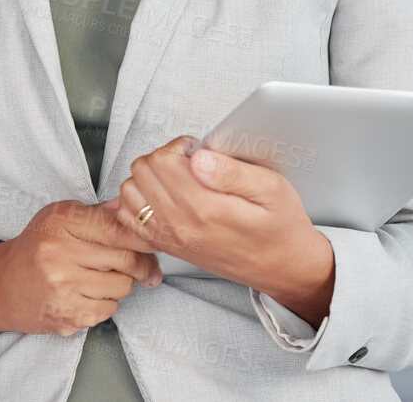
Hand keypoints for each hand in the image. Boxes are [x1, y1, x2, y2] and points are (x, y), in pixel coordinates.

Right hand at [0, 199, 163, 338]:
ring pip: (121, 287)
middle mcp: (60, 254)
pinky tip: (89, 295)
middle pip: (126, 258)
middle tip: (148, 268)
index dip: (143, 236)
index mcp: (62, 223)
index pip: (118, 228)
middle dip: (144, 265)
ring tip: (103, 278)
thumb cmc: (34, 248)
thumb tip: (130, 205)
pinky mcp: (64, 315)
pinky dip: (106, 304)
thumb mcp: (59, 217)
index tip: (155, 241)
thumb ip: (96, 213)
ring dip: (121, 284)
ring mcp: (62, 288)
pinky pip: (107, 310)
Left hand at [111, 136, 333, 319]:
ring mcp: (171, 238)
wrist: (282, 266)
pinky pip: (130, 220)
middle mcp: (182, 225)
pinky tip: (162, 196)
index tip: (197, 149)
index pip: (163, 161)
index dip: (179, 145)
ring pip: (130, 193)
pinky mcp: (168, 247)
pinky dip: (138, 202)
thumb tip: (198, 157)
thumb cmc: (279, 228)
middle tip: (187, 161)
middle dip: (163, 157)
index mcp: (205, 208)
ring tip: (176, 177)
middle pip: (142, 172)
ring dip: (148, 177)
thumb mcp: (272, 189)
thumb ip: (232, 171)